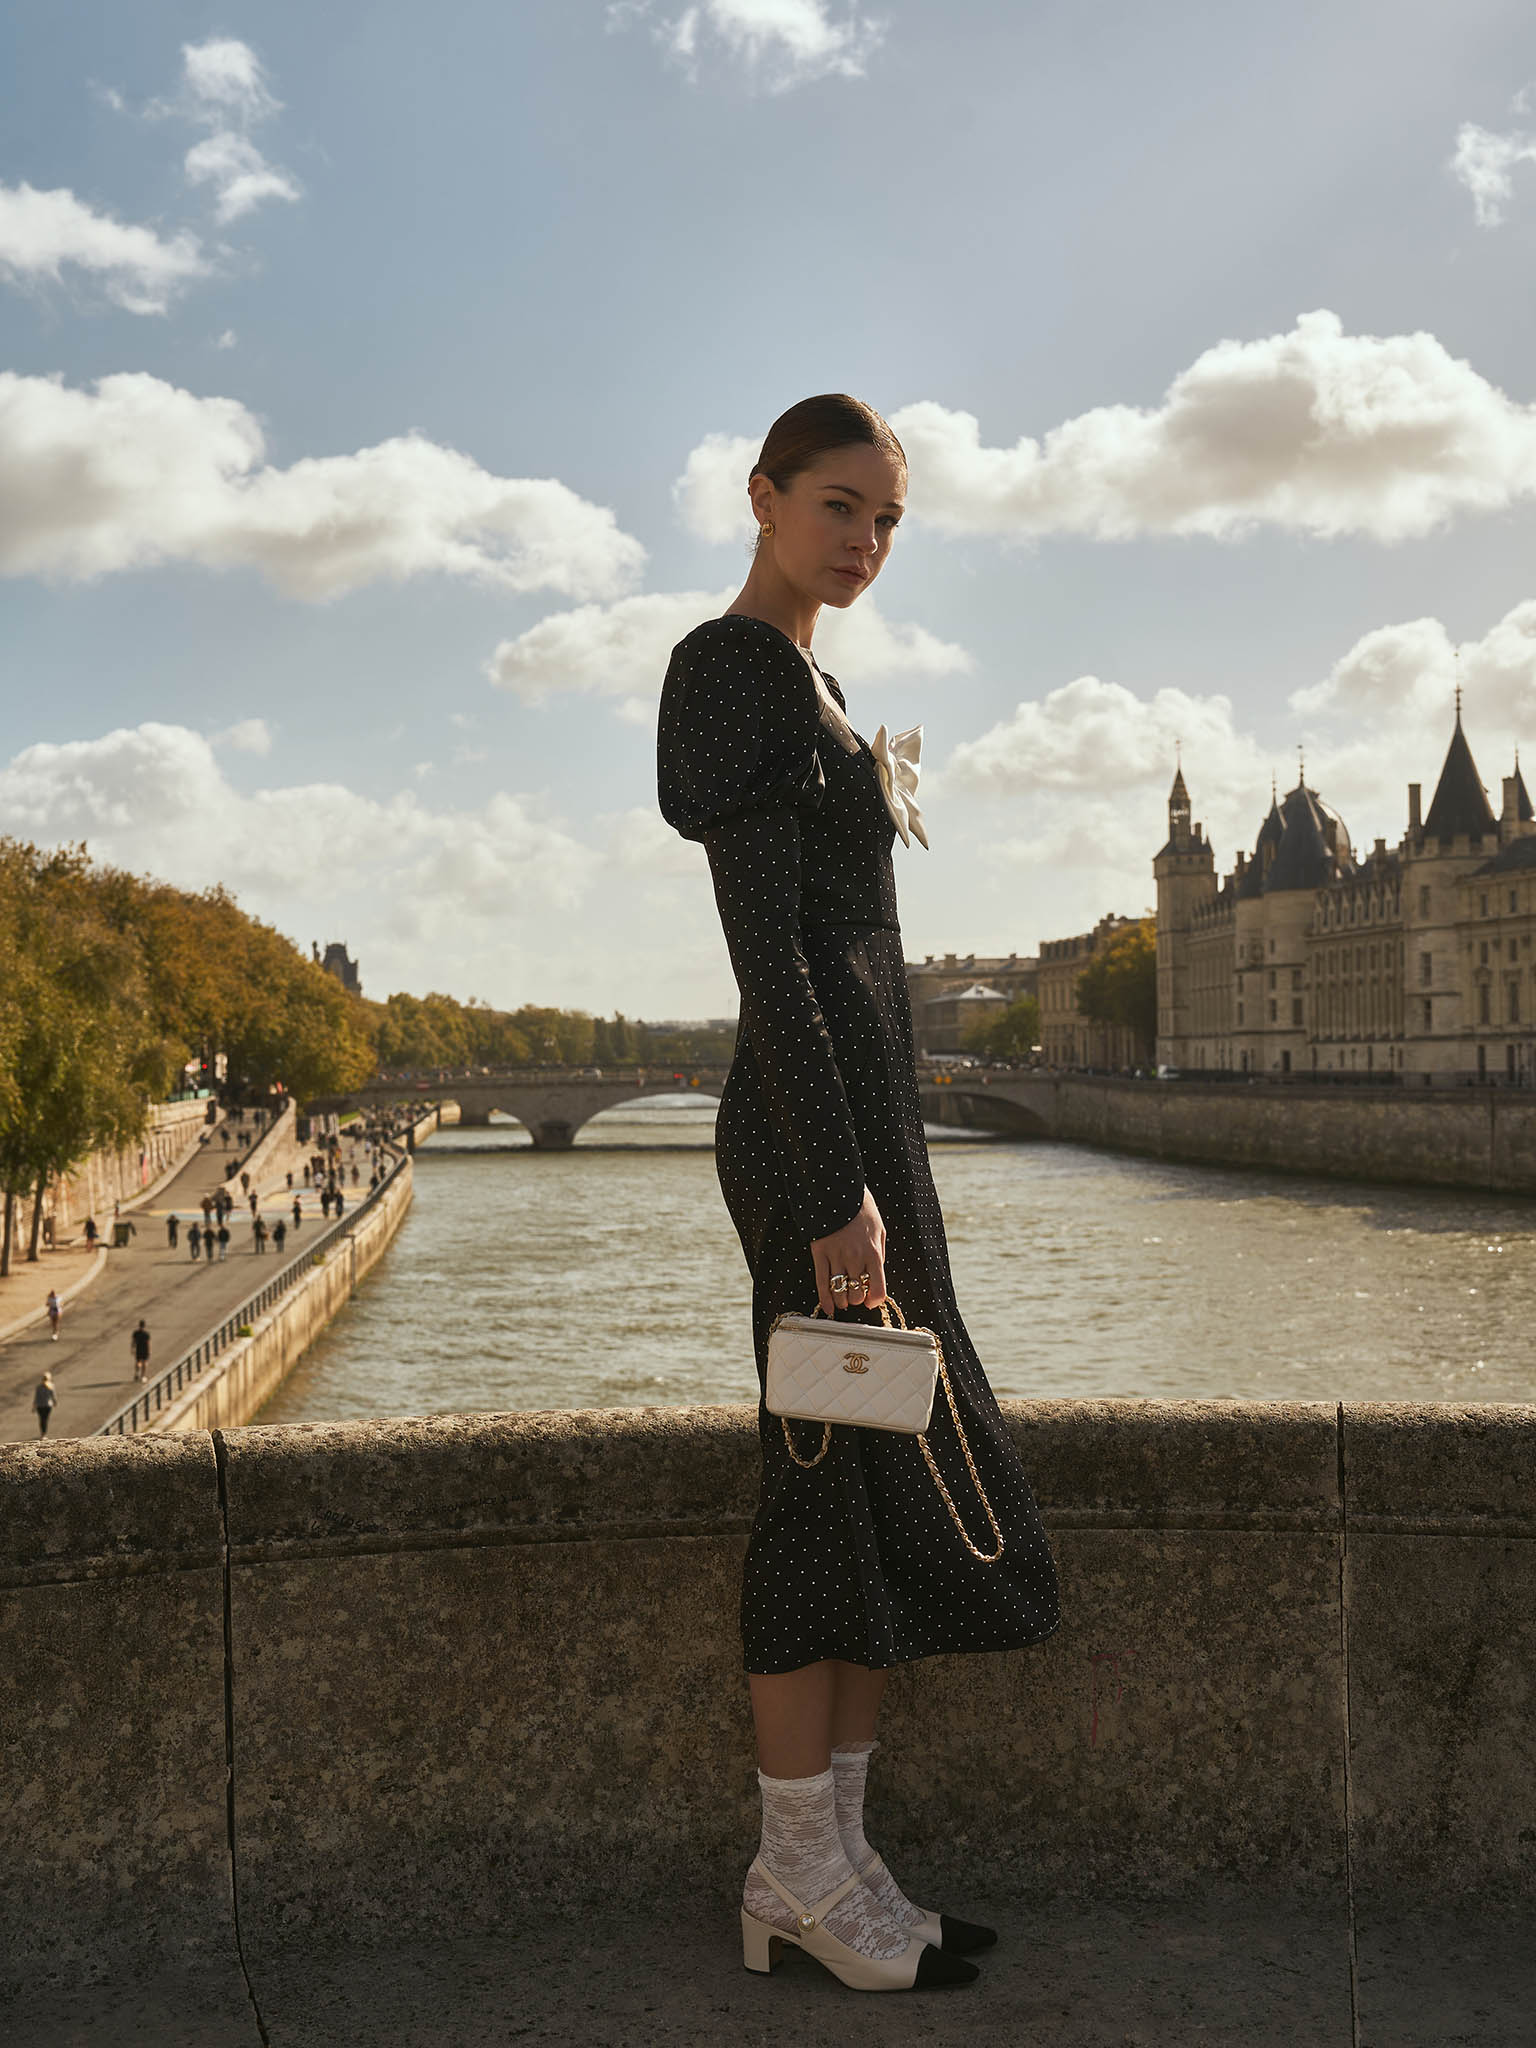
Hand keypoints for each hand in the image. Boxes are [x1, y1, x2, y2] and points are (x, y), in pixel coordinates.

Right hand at [811, 1187, 886, 1315]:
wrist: (839, 1190)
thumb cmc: (862, 1210)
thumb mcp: (880, 1230)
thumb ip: (879, 1254)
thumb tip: (876, 1275)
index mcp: (873, 1253)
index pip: (878, 1289)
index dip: (874, 1301)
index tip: (871, 1301)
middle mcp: (855, 1258)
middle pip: (857, 1294)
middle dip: (857, 1299)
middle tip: (854, 1295)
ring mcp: (836, 1256)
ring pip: (839, 1292)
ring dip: (842, 1301)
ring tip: (843, 1300)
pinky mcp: (820, 1253)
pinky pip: (821, 1282)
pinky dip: (824, 1299)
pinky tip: (828, 1309)